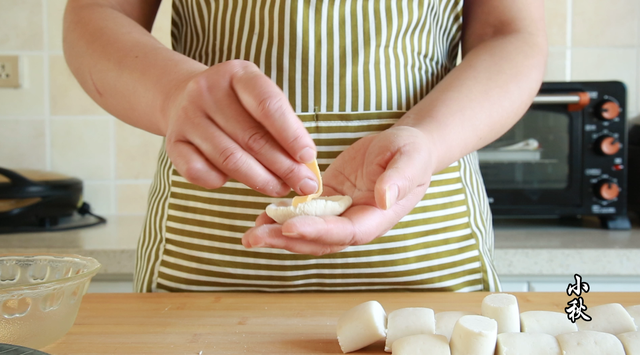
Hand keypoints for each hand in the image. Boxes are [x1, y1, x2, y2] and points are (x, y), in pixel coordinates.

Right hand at [164, 60, 318, 196]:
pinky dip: (222, 182)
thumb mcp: (259, 99)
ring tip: (281, 188)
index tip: (309, 157)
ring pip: (229, 158)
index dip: (291, 134)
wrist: (183, 98)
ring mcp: (187, 117)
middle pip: (251, 137)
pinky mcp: (173, 143)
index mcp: (237, 74)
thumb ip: (282, 125)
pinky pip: (199, 172)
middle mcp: (207, 91)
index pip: (268, 105)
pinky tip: (239, 183)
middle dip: (283, 166)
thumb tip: (305, 163)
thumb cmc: (236, 104)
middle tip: (304, 184)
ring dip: (260, 180)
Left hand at [242, 126, 436, 254]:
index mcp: (376, 218)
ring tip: (250, 234)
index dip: (318, 232)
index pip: (345, 232)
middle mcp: (354, 222)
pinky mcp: (327, 201)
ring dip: (278, 235)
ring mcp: (339, 214)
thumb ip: (399, 179)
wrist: (405, 149)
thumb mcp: (411, 158)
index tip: (289, 226)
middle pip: (318, 240)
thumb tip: (383, 198)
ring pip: (306, 232)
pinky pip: (302, 214)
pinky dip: (281, 218)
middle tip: (254, 238)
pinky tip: (260, 216)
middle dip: (286, 240)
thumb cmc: (412, 152)